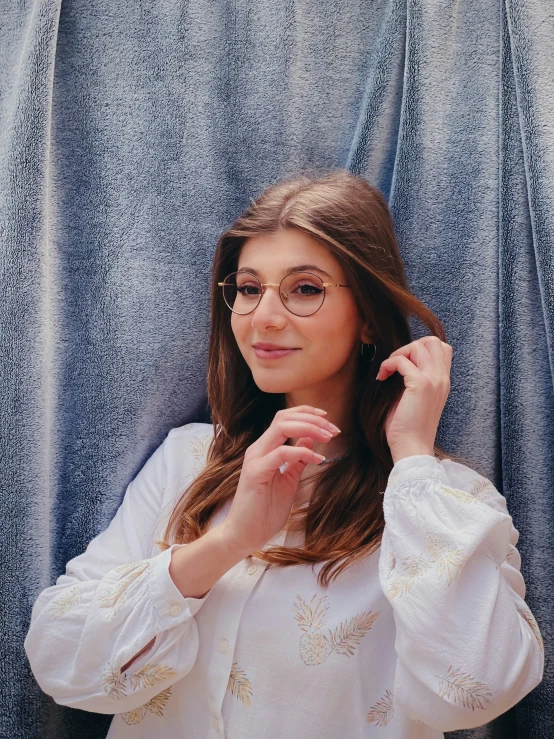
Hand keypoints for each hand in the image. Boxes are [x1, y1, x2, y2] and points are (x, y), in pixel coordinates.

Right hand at [220, 406, 338, 555]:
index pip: (284, 418)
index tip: (328, 421)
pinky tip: (318, 459)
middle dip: (312, 419)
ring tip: (329, 437)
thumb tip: (310, 439)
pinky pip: (281, 453)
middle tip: (334, 429)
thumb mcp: (289, 480)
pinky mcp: (256, 472)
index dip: (306, 414)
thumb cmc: (265, 510)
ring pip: (281, 427)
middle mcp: (258, 449)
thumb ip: (298, 460)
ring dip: (309, 428)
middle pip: (284, 417)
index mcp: (265, 449)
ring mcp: (255, 459)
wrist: (245, 535)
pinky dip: (303, 452)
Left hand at [376, 336, 451, 461]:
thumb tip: (398, 363)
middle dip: (410, 346)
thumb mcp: (416, 398)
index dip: (420, 349)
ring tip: (388, 371)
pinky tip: (382, 378)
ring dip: (399, 353)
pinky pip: (402, 361)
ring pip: (420, 345)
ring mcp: (434, 380)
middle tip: (396, 364)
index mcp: (443, 382)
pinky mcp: (421, 385)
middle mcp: (443, 378)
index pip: (442, 349)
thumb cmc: (408, 427)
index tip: (403, 365)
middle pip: (434, 341)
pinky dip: (388, 364)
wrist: (412, 447)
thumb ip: (414, 379)